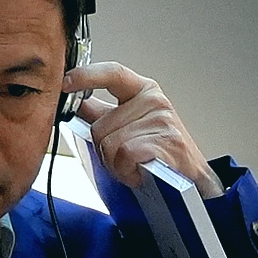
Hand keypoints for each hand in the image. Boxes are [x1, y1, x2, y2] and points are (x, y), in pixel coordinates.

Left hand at [66, 61, 218, 197]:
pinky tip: (141, 173)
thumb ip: (104, 114)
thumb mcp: (129, 128)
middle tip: (125, 161)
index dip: (86, 76)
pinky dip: (127, 172)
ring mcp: (161, 119)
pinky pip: (124, 155)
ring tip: (136, 167)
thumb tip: (74, 102)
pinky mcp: (165, 140)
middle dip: (105, 152)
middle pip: (100, 126)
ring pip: (110, 144)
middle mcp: (154, 101)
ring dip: (117, 166)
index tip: (66, 82)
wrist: (191, 184)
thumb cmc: (159, 157)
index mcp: (143, 91)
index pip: (112, 73)